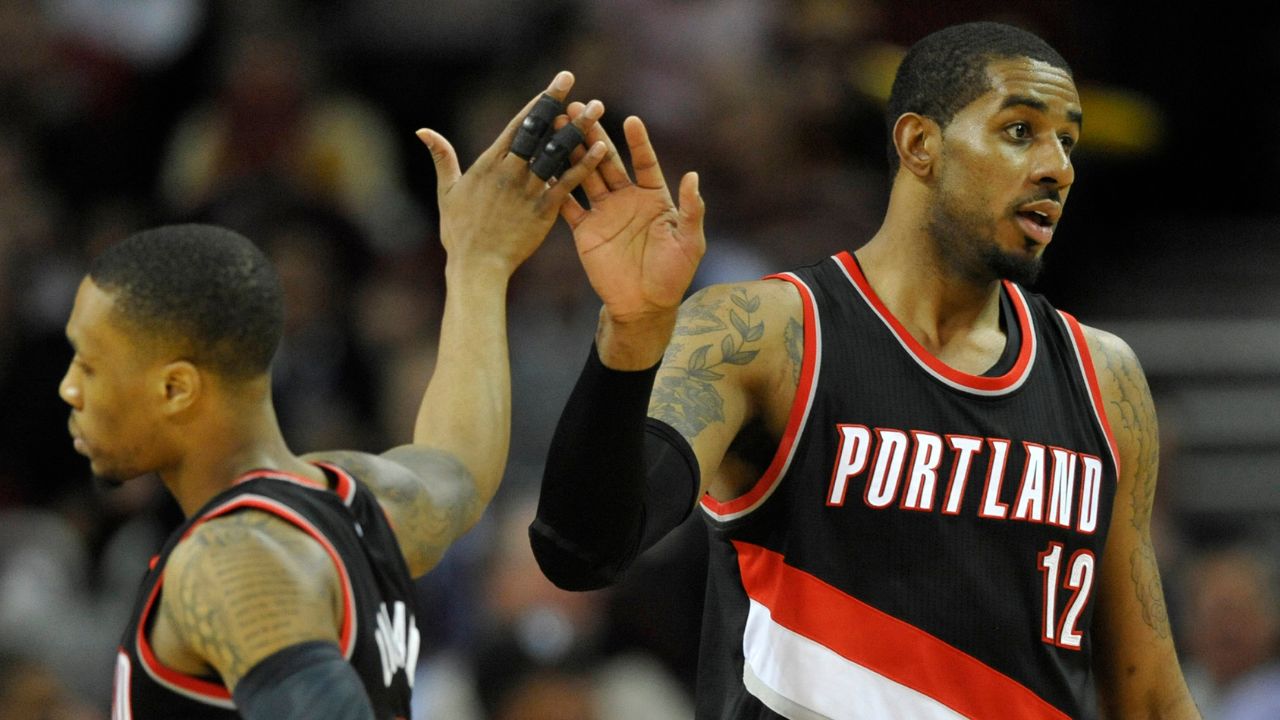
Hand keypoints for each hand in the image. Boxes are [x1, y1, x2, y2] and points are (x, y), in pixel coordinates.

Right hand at [417, 71, 606, 279]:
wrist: (477, 266)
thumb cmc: (459, 232)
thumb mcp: (446, 191)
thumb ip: (442, 158)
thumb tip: (423, 131)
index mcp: (489, 163)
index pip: (518, 124)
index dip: (538, 101)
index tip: (554, 83)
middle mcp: (510, 171)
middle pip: (537, 130)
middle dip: (555, 103)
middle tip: (572, 80)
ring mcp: (529, 189)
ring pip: (557, 151)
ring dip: (578, 128)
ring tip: (597, 108)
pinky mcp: (544, 210)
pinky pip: (569, 183)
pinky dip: (586, 164)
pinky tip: (602, 147)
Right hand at [563, 114, 705, 325]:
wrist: (645, 306)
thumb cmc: (674, 275)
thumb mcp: (689, 242)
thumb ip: (690, 210)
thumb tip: (693, 177)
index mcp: (653, 197)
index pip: (645, 162)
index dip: (638, 143)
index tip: (630, 120)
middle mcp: (626, 199)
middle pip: (608, 161)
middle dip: (594, 135)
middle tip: (580, 108)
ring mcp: (604, 213)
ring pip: (585, 175)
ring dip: (571, 152)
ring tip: (557, 127)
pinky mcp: (585, 231)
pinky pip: (569, 206)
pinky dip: (557, 188)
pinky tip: (544, 167)